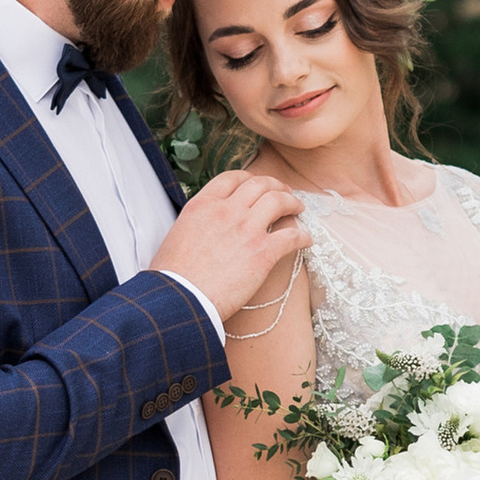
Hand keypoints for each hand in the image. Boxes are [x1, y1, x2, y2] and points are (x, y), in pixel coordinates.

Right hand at [152, 168, 305, 319]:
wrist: (180, 300)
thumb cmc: (173, 277)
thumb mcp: (177, 235)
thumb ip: (196, 223)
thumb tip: (204, 227)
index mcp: (203, 204)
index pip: (232, 178)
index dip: (250, 178)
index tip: (258, 185)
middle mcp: (226, 210)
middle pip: (260, 184)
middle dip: (276, 186)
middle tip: (284, 193)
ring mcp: (247, 229)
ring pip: (279, 201)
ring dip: (292, 202)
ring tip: (298, 209)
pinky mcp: (263, 253)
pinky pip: (292, 236)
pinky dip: (302, 236)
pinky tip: (306, 240)